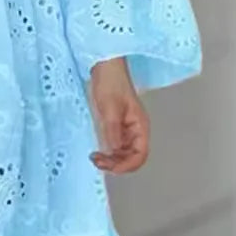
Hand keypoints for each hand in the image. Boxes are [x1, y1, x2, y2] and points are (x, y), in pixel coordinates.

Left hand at [88, 58, 148, 174]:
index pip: (140, 155)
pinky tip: (96, 152)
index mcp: (140, 126)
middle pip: (131, 157)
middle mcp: (135, 130)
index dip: (127, 165)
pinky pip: (114, 146)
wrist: (104, 67)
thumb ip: (113, 130)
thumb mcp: (110, 107)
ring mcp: (125, 129)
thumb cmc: (111, 82)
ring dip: (111, 160)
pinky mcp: (115, 126)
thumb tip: (113, 151)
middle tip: (98, 162)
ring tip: (95, 158)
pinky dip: (106, 152)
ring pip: (122, 154)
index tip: (110, 167)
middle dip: (116, 164)